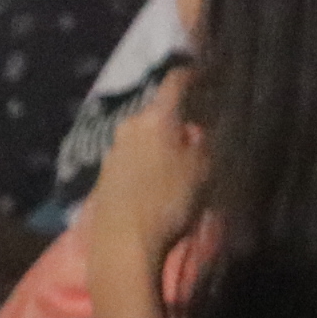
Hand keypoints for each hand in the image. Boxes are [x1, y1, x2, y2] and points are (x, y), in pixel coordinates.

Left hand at [84, 72, 201, 267]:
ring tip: (184, 159)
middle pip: (159, 111)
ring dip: (164, 141)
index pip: (176, 81)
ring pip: (147, 134)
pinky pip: (135, 155)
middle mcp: (130, 124)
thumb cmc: (169, 201)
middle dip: (181, 117)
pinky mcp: (105, 172)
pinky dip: (151, 159)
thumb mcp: (204, 170)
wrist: (123, 243)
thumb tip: (198, 127)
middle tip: (204, 129)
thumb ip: (205, 141)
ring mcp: (113, 149)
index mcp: (155, 117)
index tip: (211, 75)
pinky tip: (161, 179)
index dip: (195, 74)